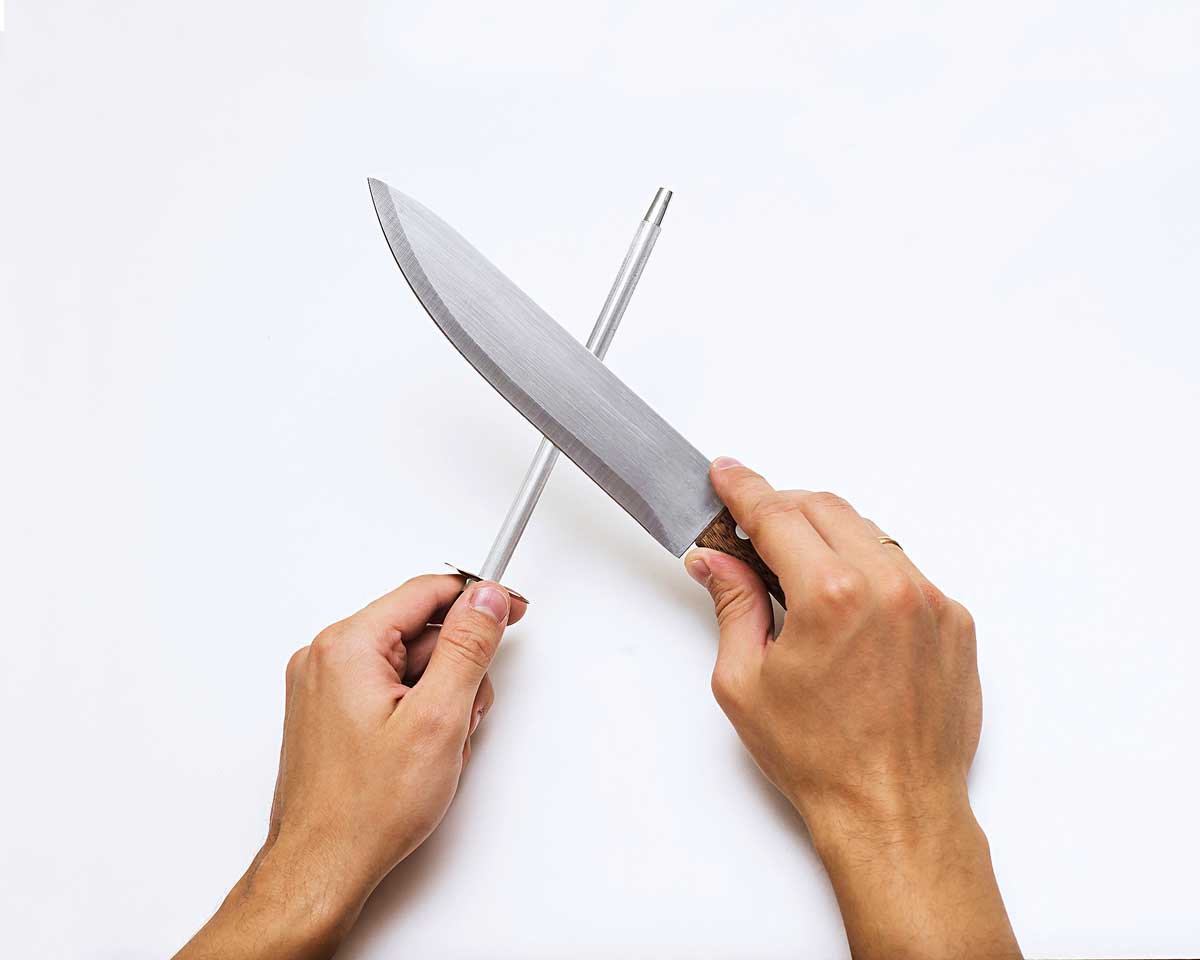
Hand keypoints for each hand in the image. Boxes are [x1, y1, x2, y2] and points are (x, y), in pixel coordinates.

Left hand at [175, 575, 525, 959]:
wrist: (321, 868)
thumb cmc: (365, 809)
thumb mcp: (438, 719)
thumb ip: (467, 648)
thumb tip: (486, 599)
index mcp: (346, 646)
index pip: (426, 593)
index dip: (478, 599)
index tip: (510, 608)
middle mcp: (326, 658)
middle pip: (418, 631)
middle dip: (455, 669)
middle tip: (463, 715)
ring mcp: (322, 686)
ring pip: (407, 665)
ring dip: (438, 697)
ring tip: (437, 747)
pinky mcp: (329, 712)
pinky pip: (387, 689)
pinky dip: (415, 712)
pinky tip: (419, 751)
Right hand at [685, 458, 1019, 959]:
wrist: (894, 809)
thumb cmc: (822, 759)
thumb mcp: (746, 682)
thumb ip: (732, 604)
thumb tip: (715, 561)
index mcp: (832, 596)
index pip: (777, 515)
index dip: (744, 489)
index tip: (726, 475)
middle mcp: (889, 586)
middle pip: (825, 509)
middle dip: (782, 506)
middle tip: (750, 525)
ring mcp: (930, 601)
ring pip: (869, 533)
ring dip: (827, 536)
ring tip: (796, 570)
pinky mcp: (954, 621)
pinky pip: (903, 569)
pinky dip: (868, 568)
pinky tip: (844, 603)